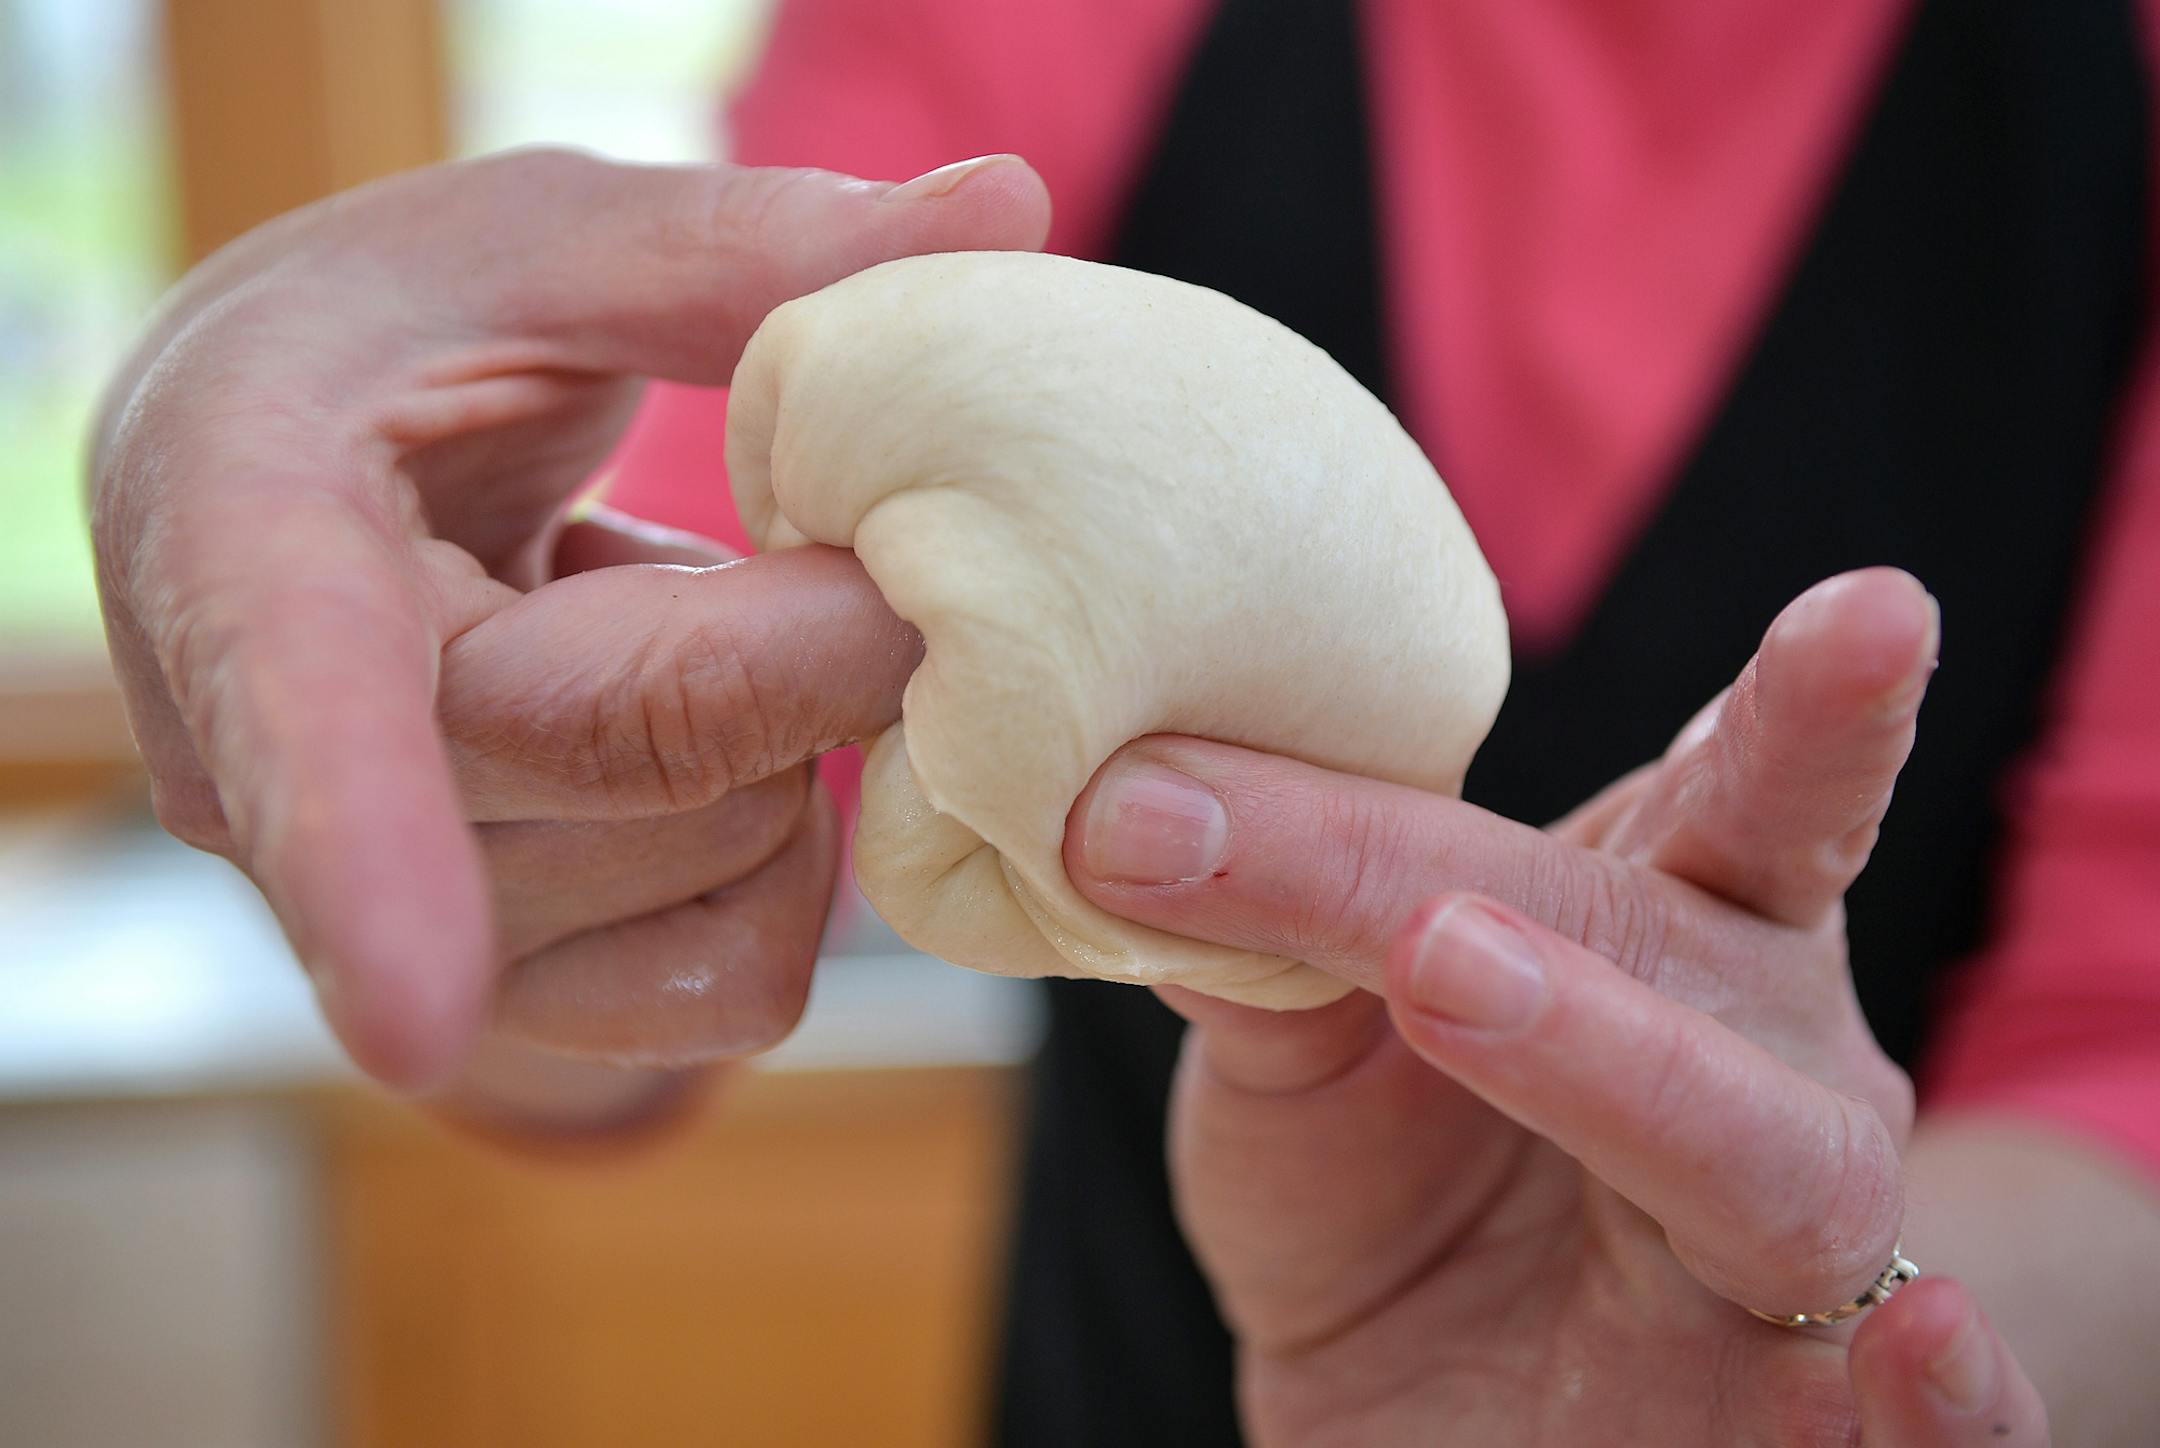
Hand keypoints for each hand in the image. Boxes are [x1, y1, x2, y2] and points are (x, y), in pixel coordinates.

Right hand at [92, 148, 1049, 1095]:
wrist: (302, 495)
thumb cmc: (407, 347)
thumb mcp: (542, 252)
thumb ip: (751, 248)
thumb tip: (1007, 206)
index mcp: (245, 546)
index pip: (309, 717)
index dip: (369, 857)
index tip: (413, 1017)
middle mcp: (277, 779)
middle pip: (646, 755)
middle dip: (810, 629)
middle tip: (826, 526)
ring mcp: (390, 922)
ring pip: (727, 877)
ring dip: (788, 741)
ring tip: (669, 622)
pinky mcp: (511, 999)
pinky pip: (741, 984)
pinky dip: (786, 867)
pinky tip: (699, 746)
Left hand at [1064, 570, 2050, 1444]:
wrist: (1409, 1413)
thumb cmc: (1378, 1201)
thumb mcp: (1294, 1072)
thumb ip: (1255, 952)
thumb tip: (1126, 815)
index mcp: (1670, 936)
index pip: (1744, 805)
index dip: (1808, 716)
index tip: (1869, 610)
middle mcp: (1769, 1067)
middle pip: (1700, 965)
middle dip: (1568, 929)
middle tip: (1428, 919)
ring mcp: (1799, 1251)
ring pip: (1774, 1163)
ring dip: (1623, 1075)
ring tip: (1456, 985)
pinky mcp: (1807, 1427)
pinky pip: (1935, 1434)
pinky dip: (1950, 1400)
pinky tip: (1930, 1345)